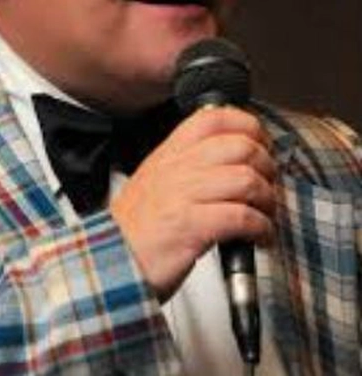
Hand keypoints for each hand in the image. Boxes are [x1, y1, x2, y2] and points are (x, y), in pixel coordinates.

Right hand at [110, 106, 275, 301]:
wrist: (112, 263)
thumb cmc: (138, 229)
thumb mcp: (156, 180)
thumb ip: (187, 163)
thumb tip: (230, 156)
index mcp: (170, 153)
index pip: (215, 117)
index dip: (248, 126)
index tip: (262, 145)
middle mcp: (177, 168)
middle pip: (241, 146)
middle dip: (267, 167)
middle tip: (268, 186)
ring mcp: (183, 195)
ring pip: (246, 179)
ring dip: (267, 200)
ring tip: (265, 214)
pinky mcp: (190, 226)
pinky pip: (241, 217)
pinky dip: (261, 228)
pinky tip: (259, 236)